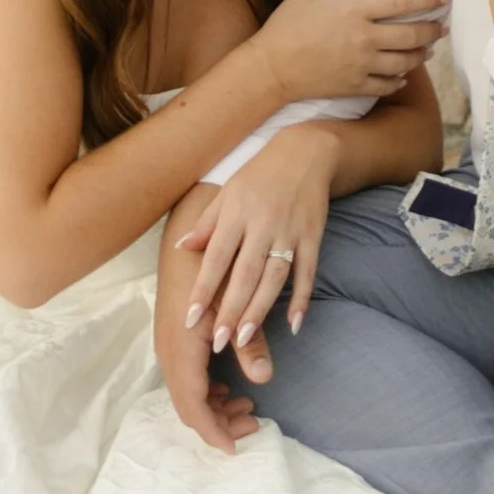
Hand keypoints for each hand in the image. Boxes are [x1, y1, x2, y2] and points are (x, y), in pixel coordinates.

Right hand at [156, 196, 263, 452]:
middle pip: (188, 405)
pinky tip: (231, 386)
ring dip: (215, 407)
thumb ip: (251, 342)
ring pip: (187, 392)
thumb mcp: (238, 302)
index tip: (236, 447)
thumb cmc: (218, 262)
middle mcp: (169, 349)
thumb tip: (263, 378)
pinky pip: (188, 376)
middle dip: (218, 422)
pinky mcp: (175, 337)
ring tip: (248, 407)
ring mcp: (169, 344)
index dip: (213, 430)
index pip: (192, 404)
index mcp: (181, 345)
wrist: (192, 229)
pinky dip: (208, 390)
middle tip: (252, 424)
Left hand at [176, 129, 338, 364]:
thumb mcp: (228, 191)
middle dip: (231, 310)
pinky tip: (294, 324)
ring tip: (245, 339)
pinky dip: (302, 298)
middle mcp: (262, 223)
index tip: (191, 318)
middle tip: (218, 342)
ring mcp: (290, 231)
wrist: (306, 151)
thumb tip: (180, 247)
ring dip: (260, 309)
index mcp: (236, 212)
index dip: (204, 288)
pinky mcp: (313, 235)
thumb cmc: (260, 174)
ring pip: (274, 277)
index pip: (216, 257)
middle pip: (245, 274)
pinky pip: (307, 272)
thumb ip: (206, 223)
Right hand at [250, 0, 448, 103]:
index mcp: (355, 10)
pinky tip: (403, 75)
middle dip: (432, 30)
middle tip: (443, 25)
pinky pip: (388, 84)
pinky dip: (400, 79)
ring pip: (405, 61)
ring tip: (428, 49)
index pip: (401, 2)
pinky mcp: (356, 85)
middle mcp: (365, 38)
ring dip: (421, 54)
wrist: (271, 69)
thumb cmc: (287, 26)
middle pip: (411, 34)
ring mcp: (363, 64)